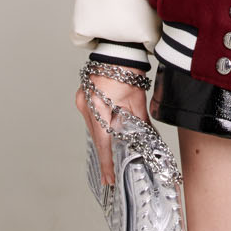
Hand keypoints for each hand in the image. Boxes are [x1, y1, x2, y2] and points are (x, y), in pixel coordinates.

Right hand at [75, 70, 150, 188]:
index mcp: (97, 107)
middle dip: (106, 155)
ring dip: (103, 141)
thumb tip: (148, 140)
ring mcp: (82, 101)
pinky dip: (101, 128)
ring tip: (111, 160)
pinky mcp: (84, 97)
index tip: (108, 178)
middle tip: (110, 175)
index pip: (102, 142)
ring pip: (94, 128)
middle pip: (96, 137)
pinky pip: (92, 118)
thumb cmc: (127, 71)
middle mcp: (85, 105)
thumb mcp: (137, 101)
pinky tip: (108, 135)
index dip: (107, 162)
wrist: (119, 52)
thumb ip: (140, 123)